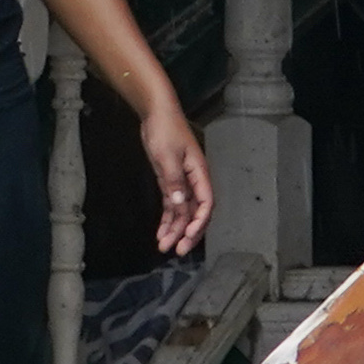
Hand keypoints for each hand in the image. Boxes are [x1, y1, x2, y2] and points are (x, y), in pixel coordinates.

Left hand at [140, 99, 216, 254]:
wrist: (157, 113)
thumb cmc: (166, 130)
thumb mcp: (167, 156)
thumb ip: (174, 181)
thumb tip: (180, 204)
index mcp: (199, 174)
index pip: (206, 203)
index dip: (199, 221)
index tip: (188, 235)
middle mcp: (194, 181)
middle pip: (195, 213)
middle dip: (188, 233)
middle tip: (178, 250)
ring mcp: (183, 182)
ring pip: (182, 212)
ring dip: (175, 229)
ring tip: (164, 246)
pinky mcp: (171, 182)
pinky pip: (172, 205)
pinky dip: (167, 219)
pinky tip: (162, 233)